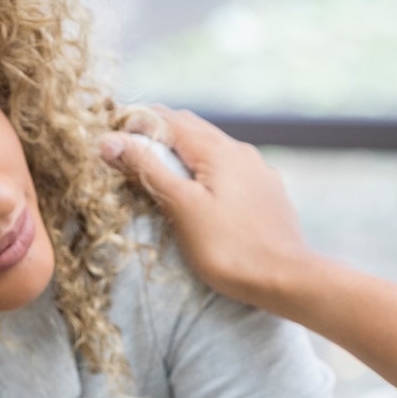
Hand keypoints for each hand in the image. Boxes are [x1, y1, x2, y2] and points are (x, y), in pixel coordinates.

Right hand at [98, 107, 321, 310]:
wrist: (286, 279)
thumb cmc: (229, 248)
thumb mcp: (181, 206)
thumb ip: (147, 168)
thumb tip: (110, 140)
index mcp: (217, 149)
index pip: (166, 119)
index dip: (135, 123)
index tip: (110, 139)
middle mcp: (240, 151)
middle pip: (190, 128)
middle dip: (157, 133)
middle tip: (128, 153)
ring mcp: (258, 171)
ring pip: (212, 148)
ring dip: (182, 151)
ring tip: (159, 172)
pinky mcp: (267, 192)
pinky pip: (230, 169)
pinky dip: (205, 170)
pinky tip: (200, 192)